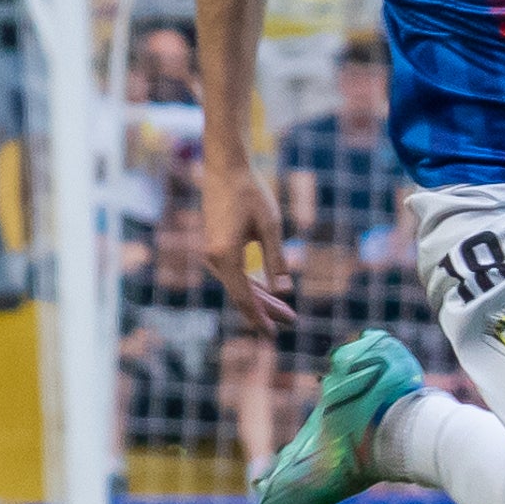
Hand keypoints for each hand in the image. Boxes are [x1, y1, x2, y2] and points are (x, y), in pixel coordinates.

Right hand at [200, 159, 295, 328]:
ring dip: (260, 297)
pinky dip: (251, 284)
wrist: (225, 167)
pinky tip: (266, 290)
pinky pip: (234, 273)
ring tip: (284, 310)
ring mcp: (212, 252)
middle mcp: (214, 258)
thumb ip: (277, 259)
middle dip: (266, 310)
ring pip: (237, 285)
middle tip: (291, 321)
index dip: (260, 318)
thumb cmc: (250, 192)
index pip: (244, 298)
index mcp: (226, 256)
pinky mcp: (215, 246)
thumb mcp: (271, 225)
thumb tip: (284, 291)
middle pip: (241, 294)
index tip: (274, 335)